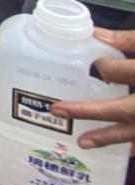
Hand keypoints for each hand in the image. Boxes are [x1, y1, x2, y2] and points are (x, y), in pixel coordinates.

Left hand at [51, 29, 134, 150]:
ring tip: (81, 143)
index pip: (119, 72)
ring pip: (133, 133)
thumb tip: (93, 33)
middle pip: (121, 110)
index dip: (100, 68)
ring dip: (108, 137)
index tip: (85, 65)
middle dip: (89, 111)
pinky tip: (119, 150)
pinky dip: (131, 146)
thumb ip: (127, 40)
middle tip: (56, 110)